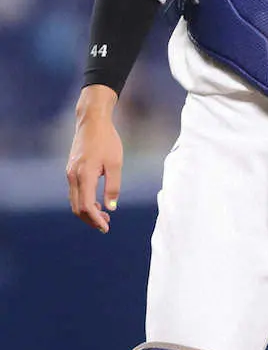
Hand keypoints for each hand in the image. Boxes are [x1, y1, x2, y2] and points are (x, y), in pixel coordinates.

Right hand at [66, 85, 122, 232]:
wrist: (92, 122)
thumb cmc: (107, 140)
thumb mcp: (115, 163)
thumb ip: (113, 186)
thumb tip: (112, 207)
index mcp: (84, 176)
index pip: (86, 206)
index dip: (95, 220)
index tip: (105, 227)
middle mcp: (73, 177)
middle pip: (77, 207)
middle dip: (90, 219)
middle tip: (106, 225)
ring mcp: (70, 173)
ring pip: (75, 200)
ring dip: (87, 211)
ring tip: (103, 215)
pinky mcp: (71, 170)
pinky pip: (75, 192)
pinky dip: (84, 201)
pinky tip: (97, 201)